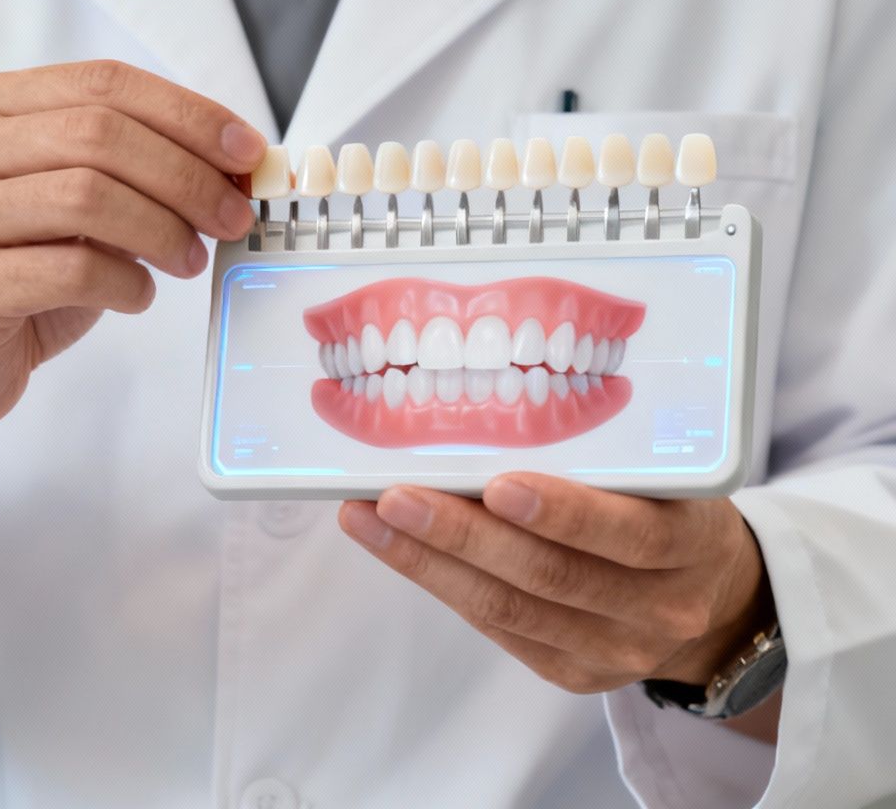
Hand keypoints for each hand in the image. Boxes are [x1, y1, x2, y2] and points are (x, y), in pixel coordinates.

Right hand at [0, 59, 263, 440]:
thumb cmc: (6, 275)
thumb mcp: (62, 203)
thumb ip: (122, 168)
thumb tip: (226, 161)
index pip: (101, 83)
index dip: (186, 113)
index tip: (242, 150)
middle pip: (99, 134)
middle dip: (185, 174)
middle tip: (230, 214)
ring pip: (88, 196)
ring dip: (162, 229)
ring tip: (187, 259)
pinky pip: (72, 270)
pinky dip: (126, 284)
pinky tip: (136, 296)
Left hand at [340, 474, 772, 693]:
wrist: (716, 601)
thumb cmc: (669, 510)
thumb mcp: (668, 478)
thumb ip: (603, 458)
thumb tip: (480, 409)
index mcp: (693, 543)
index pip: (630, 534)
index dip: (563, 512)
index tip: (498, 483)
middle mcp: (661, 607)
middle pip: (552, 576)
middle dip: (464, 535)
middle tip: (396, 495)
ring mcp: (618, 650)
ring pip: (510, 609)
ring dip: (429, 562)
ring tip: (368, 519)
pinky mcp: (576, 674)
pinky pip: (499, 629)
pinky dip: (440, 586)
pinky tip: (394, 548)